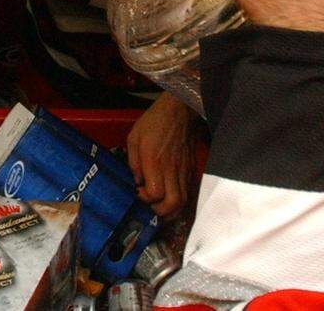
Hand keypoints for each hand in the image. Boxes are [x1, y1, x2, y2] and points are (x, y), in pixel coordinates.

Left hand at [126, 92, 196, 217]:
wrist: (180, 110)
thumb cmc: (154, 122)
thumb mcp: (134, 137)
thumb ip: (133, 162)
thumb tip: (137, 182)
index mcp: (155, 160)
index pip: (155, 193)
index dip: (146, 199)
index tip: (138, 192)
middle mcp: (172, 169)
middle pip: (173, 204)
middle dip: (161, 213)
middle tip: (151, 207)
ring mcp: (184, 171)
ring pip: (184, 201)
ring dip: (172, 211)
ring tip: (160, 208)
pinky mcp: (191, 169)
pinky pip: (188, 192)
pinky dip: (180, 201)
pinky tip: (170, 198)